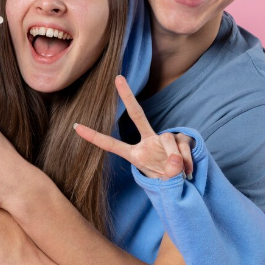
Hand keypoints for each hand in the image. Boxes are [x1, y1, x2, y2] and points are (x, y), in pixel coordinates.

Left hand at [74, 76, 194, 179]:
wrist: (185, 185)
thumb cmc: (167, 183)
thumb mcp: (164, 182)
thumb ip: (169, 172)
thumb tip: (176, 159)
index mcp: (135, 154)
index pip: (111, 144)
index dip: (94, 137)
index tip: (76, 127)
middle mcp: (148, 142)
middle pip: (137, 115)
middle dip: (127, 96)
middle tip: (118, 78)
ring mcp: (163, 138)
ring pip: (168, 139)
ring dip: (175, 158)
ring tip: (180, 173)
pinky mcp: (180, 138)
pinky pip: (182, 144)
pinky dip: (186, 159)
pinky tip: (188, 169)